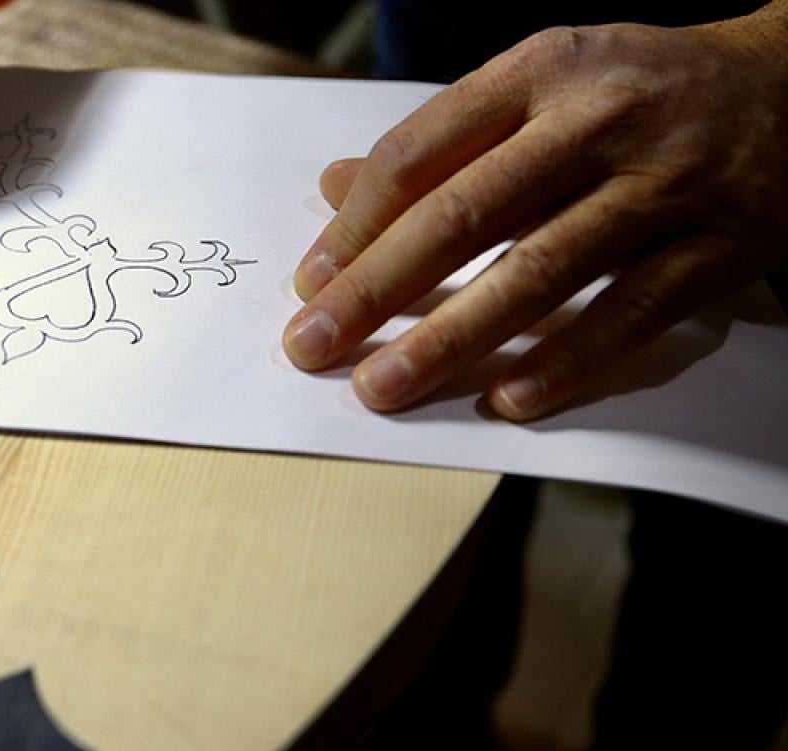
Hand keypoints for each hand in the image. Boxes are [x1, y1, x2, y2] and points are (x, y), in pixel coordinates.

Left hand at [283, 8, 787, 419]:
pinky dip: (565, 360)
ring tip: (384, 386)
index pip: (421, 150)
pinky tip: (508, 399)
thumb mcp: (540, 88)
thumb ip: (443, 140)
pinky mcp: (720, 246)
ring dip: (451, 338)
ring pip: (539, 270)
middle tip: (314, 346)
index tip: (310, 284)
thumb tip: (336, 187)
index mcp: (541, 71)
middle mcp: (598, 120)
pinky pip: (629, 313)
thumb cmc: (640, 93)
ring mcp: (664, 184)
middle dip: (376, 290)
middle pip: (464, 214)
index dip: (356, 225)